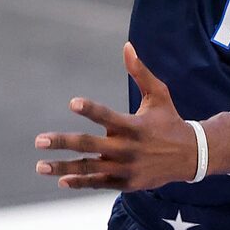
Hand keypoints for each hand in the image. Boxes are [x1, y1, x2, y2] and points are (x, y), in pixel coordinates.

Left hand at [36, 42, 197, 191]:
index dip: (91, 109)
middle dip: (63, 142)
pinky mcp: (126, 182)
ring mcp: (126, 168)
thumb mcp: (159, 95)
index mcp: (134, 126)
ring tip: (40, 166)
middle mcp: (128, 148)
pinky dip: (81, 181)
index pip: (108, 117)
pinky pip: (99, 183)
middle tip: (39, 140)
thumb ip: (140, 73)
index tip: (72, 103)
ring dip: (63, 167)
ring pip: (89, 168)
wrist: (191, 156)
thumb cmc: (170, 120)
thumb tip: (127, 46)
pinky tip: (62, 179)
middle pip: (89, 146)